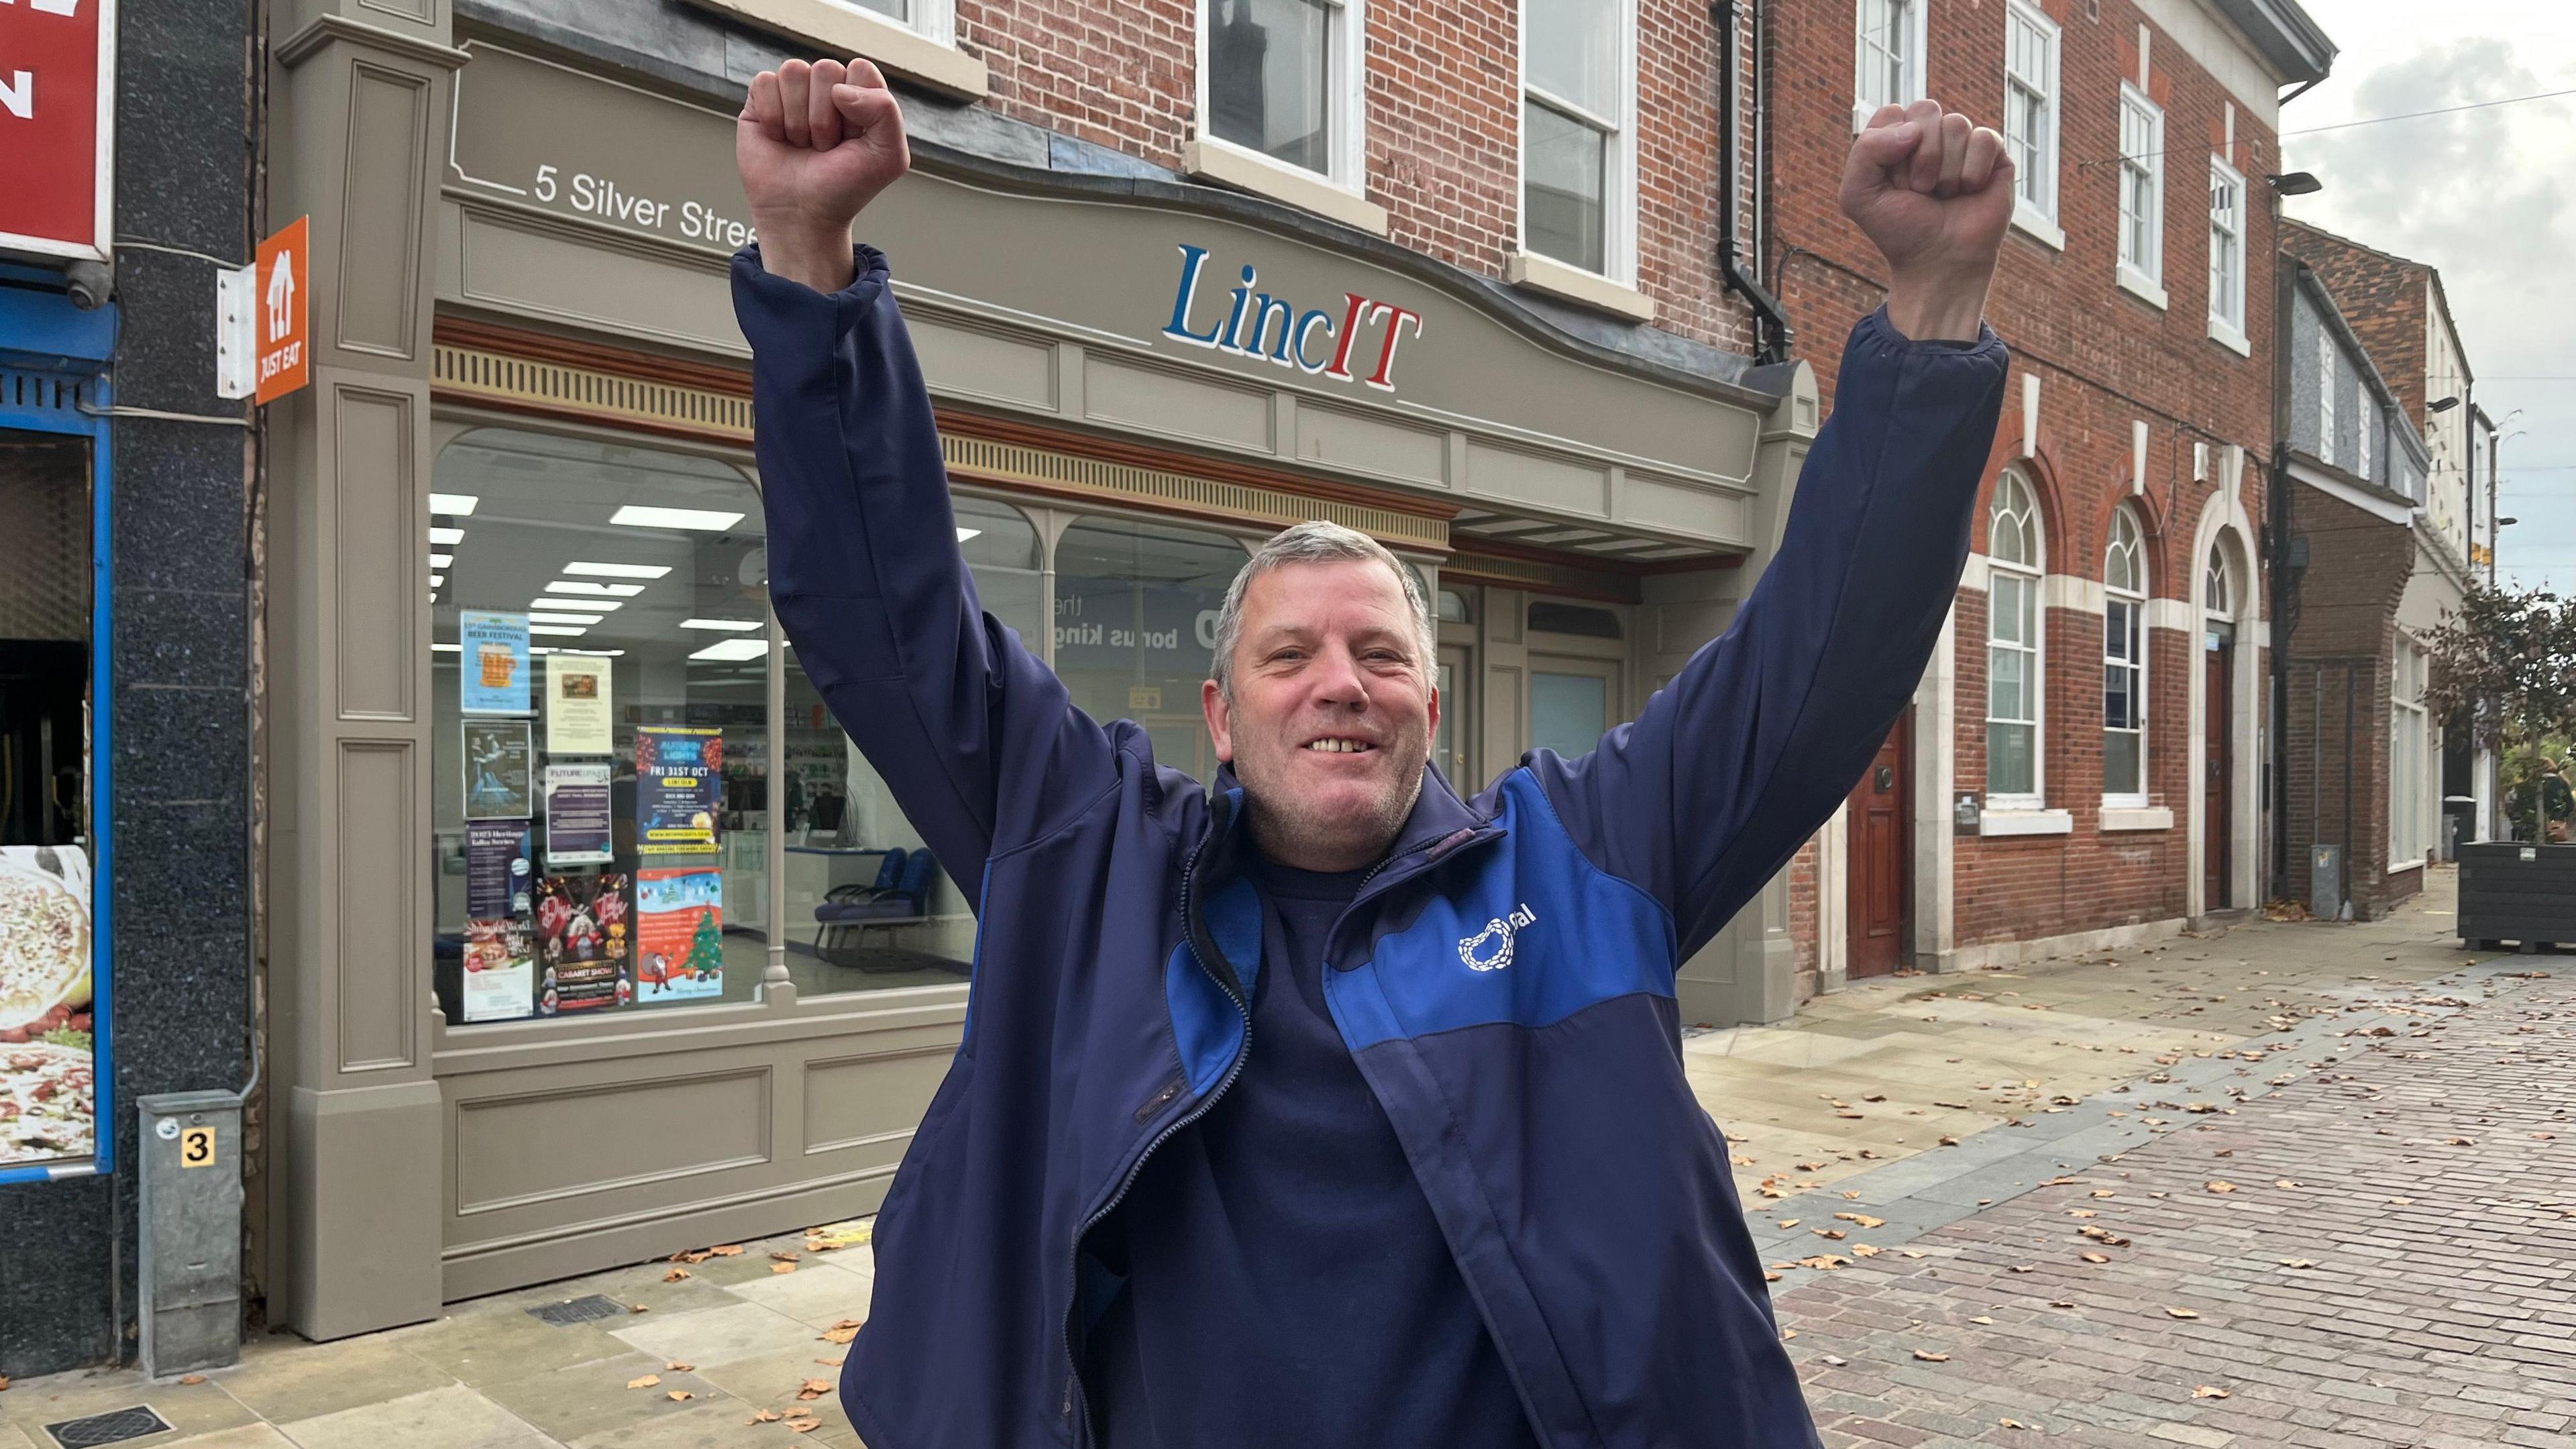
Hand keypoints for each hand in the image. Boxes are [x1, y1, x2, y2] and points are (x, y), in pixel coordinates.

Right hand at [736, 58, 911, 292]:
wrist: (803, 216)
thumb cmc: (845, 187)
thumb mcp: (889, 157)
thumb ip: (886, 111)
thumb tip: (839, 89)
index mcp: (861, 95)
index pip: (861, 69)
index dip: (857, 107)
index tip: (854, 139)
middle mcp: (828, 88)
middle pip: (826, 69)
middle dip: (825, 118)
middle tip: (825, 147)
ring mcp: (794, 92)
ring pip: (793, 71)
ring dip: (798, 120)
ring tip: (803, 144)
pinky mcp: (761, 100)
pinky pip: (764, 82)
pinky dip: (772, 117)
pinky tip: (779, 138)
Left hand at [1837, 100, 2011, 340]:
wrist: (1939, 261)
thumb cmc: (1899, 229)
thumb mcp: (1858, 194)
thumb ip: (1865, 151)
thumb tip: (1914, 130)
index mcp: (1895, 138)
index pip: (1892, 113)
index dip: (1890, 149)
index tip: (1893, 183)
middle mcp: (1929, 135)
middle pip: (1926, 109)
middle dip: (1920, 157)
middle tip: (1920, 190)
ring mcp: (1961, 143)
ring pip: (1956, 123)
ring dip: (1945, 171)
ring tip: (1943, 195)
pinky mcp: (1993, 154)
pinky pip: (1984, 138)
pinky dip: (1972, 172)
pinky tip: (1969, 191)